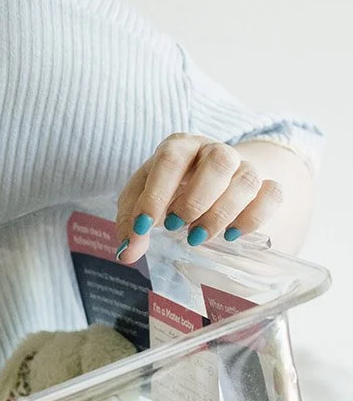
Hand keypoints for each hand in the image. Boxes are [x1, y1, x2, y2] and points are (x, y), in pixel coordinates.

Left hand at [116, 133, 282, 262]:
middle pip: (220, 161)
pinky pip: (272, 194)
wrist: (201, 182)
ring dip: (222, 213)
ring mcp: (242, 166)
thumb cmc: (164, 190)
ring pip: (247, 179)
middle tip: (176, 226)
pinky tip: (231, 235)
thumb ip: (131, 224)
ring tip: (197, 237)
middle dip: (197, 199)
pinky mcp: (263, 185)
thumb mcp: (138, 201)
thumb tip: (127, 253)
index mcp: (179, 146)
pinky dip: (255, 217)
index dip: (156, 193)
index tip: (144, 225)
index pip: (171, 159)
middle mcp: (214, 150)